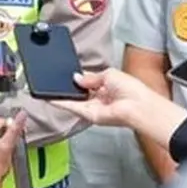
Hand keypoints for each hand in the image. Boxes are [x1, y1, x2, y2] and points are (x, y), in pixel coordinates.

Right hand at [50, 69, 185, 127]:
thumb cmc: (132, 90)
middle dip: (70, 84)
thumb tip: (76, 77)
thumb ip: (90, 76)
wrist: (138, 106)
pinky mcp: (89, 115)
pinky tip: (50, 98)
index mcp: (108, 85)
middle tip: (56, 77)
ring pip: (73, 99)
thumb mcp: (109, 74)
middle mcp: (100, 98)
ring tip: (48, 86)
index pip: (89, 80)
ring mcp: (94, 107)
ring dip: (61, 93)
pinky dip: (60, 102)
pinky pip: (72, 107)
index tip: (67, 72)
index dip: (79, 76)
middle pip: (80, 90)